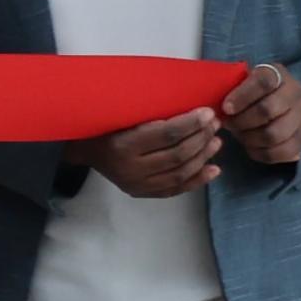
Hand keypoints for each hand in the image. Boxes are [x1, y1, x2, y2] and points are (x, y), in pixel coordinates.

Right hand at [83, 106, 224, 198]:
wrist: (84, 150)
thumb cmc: (104, 125)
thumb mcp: (121, 114)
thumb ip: (151, 114)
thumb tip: (190, 106)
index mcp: (123, 145)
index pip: (166, 134)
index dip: (191, 123)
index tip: (207, 112)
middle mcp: (131, 168)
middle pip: (177, 154)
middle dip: (201, 138)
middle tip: (214, 124)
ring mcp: (138, 184)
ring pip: (180, 172)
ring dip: (203, 157)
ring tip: (216, 142)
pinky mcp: (143, 193)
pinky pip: (176, 189)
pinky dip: (198, 180)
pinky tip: (214, 169)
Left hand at [221, 60, 300, 169]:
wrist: (283, 104)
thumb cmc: (253, 92)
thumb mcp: (243, 81)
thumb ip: (230, 86)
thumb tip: (210, 103)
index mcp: (279, 74)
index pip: (263, 81)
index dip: (242, 96)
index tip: (225, 108)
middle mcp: (296, 94)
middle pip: (268, 110)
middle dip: (242, 121)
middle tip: (229, 124)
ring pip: (273, 134)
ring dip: (250, 138)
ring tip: (239, 135)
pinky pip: (281, 152)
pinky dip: (261, 152)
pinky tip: (251, 146)